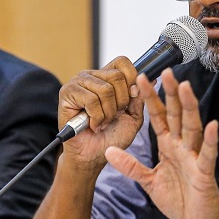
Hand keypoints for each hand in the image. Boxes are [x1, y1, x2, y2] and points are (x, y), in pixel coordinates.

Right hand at [57, 56, 145, 171]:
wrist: (93, 156)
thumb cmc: (111, 137)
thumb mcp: (133, 116)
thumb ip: (140, 97)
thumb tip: (152, 78)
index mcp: (106, 77)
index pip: (122, 62)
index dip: (131, 78)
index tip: (131, 97)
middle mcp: (91, 76)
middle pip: (116, 76)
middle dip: (121, 102)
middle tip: (112, 116)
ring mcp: (77, 83)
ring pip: (105, 89)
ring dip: (108, 113)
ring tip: (101, 121)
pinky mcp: (67, 93)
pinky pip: (91, 100)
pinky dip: (96, 117)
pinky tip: (92, 124)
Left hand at [104, 68, 218, 218]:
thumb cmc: (179, 199)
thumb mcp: (149, 182)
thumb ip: (130, 166)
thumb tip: (109, 151)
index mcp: (168, 147)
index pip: (158, 117)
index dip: (150, 98)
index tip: (141, 78)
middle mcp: (182, 147)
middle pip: (176, 115)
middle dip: (171, 93)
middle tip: (166, 69)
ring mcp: (194, 158)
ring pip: (192, 128)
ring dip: (189, 108)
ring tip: (185, 87)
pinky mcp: (204, 174)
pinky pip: (206, 155)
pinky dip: (209, 141)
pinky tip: (210, 126)